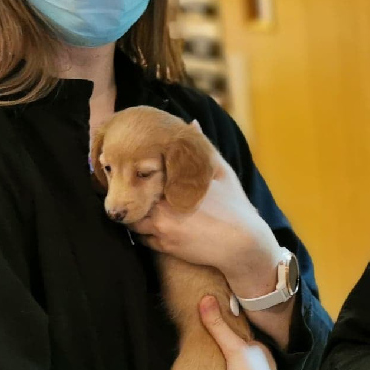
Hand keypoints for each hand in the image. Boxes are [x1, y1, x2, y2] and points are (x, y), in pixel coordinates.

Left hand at [129, 124, 281, 298]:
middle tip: (126, 188)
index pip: (141, 173)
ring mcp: (162, 226)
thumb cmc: (235, 206)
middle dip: (128, 193)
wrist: (243, 244)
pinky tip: (155, 227)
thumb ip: (203, 148)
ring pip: (133, 219)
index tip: (128, 166)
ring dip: (135, 215)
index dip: (133, 170)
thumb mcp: (222, 173)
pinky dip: (145, 233)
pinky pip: (143, 238)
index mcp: (175, 182)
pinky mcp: (165, 246)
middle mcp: (164, 205)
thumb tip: (192, 123)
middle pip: (131, 197)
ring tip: (140, 209)